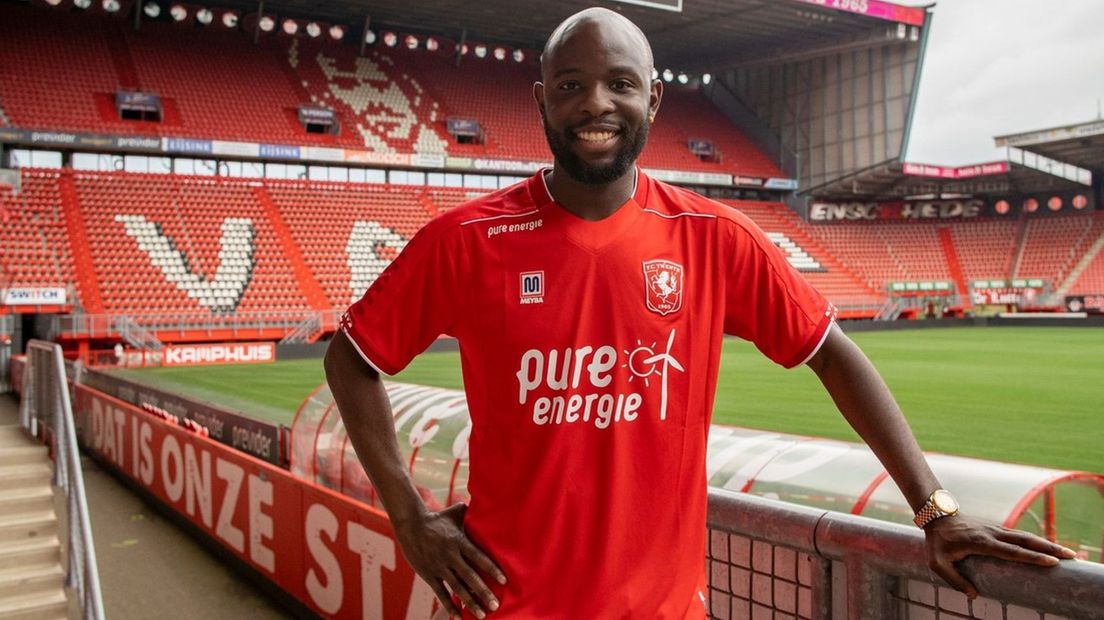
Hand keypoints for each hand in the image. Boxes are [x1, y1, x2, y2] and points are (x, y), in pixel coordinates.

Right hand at [394, 503, 506, 618]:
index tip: (504, 581)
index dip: (492, 569)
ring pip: (457, 588)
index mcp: (459, 541)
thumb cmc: (437, 519)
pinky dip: (449, 606)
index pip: (479, 557)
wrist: (410, 525)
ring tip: (482, 615)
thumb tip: (486, 500)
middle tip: (496, 606)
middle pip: (470, 577)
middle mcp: (450, 555)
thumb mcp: (454, 513)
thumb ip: (471, 511)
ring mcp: (438, 566)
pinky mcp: (428, 574)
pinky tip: (458, 617)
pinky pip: (440, 593)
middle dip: (483, 592)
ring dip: (470, 602)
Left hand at [924, 515, 1075, 598]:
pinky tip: (1047, 547)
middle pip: (1025, 540)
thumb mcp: (938, 563)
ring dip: (1046, 543)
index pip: (1011, 551)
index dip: (1032, 557)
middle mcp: (992, 533)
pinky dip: (1035, 540)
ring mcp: (995, 529)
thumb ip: (954, 580)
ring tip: (1065, 552)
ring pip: (1025, 536)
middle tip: (1070, 556)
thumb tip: (973, 596)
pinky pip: (1019, 535)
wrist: (936, 515)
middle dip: (1049, 548)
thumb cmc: (937, 541)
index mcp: (981, 543)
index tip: (1051, 561)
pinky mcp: (996, 528)